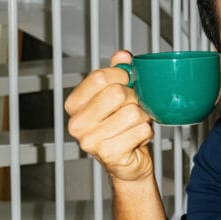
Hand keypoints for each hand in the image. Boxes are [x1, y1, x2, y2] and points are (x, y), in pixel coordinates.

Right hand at [65, 50, 155, 182]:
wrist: (128, 164)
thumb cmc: (121, 128)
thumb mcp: (116, 98)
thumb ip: (117, 73)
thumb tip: (121, 55)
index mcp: (74, 105)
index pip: (99, 78)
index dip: (121, 75)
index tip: (128, 81)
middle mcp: (77, 124)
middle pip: (117, 93)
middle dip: (133, 99)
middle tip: (132, 109)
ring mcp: (91, 141)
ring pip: (133, 112)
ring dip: (142, 118)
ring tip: (135, 125)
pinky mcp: (109, 154)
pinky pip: (142, 130)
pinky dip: (146, 132)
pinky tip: (136, 138)